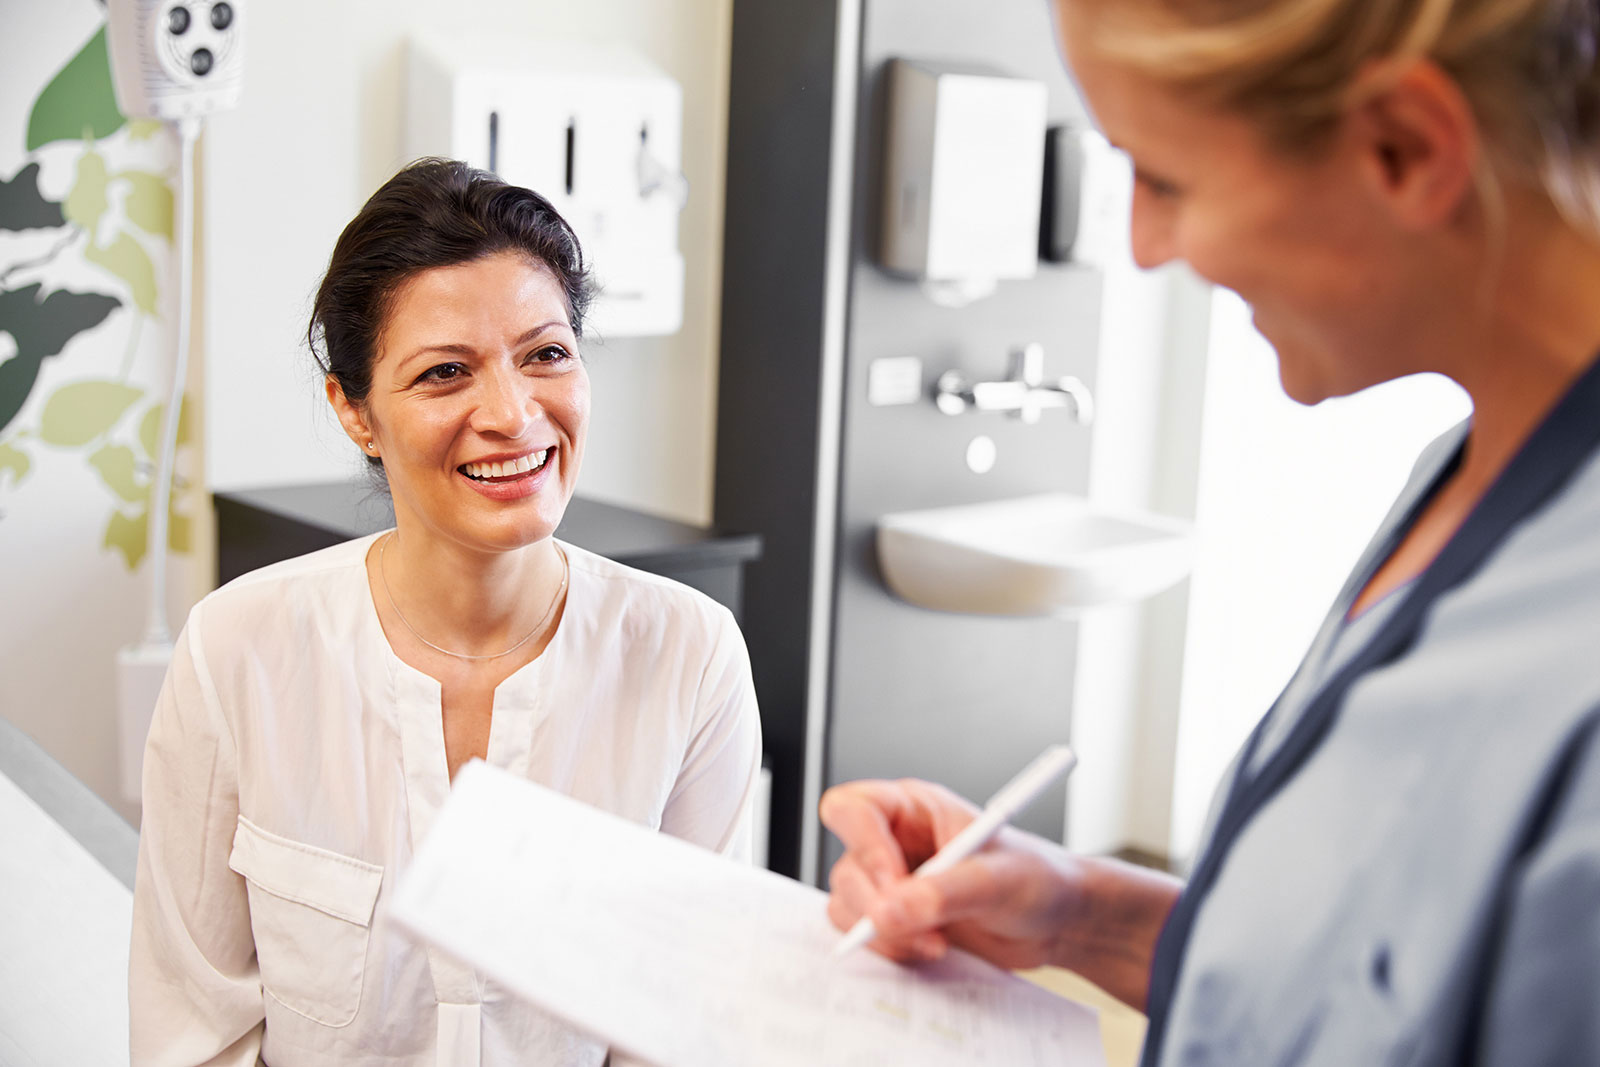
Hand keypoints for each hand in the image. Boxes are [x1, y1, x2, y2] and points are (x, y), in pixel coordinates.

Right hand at [820, 777, 1181, 1009]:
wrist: (1059, 921)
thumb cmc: (1038, 879)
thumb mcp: (998, 879)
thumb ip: (943, 893)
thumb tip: (890, 911)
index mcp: (915, 808)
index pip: (854, 809)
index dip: (864, 845)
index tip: (894, 884)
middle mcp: (895, 841)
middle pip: (847, 866)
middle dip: (877, 905)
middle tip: (919, 927)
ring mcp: (892, 882)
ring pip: (848, 905)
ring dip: (885, 934)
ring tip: (935, 942)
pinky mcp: (897, 918)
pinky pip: (865, 935)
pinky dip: (891, 950)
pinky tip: (931, 949)